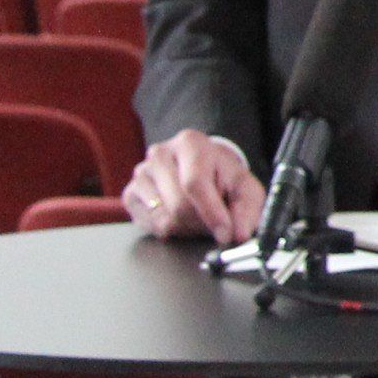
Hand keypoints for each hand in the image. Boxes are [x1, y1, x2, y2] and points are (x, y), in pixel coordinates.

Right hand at [127, 131, 264, 242]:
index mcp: (190, 143)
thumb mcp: (244, 187)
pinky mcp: (130, 193)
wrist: (202, 170)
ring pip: (164, 218)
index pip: (195, 182)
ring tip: (197, 215)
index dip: (212, 213)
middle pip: (179, 205)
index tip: (225, 233)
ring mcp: (141, 173)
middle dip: (201, 222)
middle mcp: (160, 153)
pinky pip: (150, 225)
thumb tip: (239, 234)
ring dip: (187, 227)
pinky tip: (179, 216)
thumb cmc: (223, 178)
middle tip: (213, 221)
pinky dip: (169, 229)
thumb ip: (246, 209)